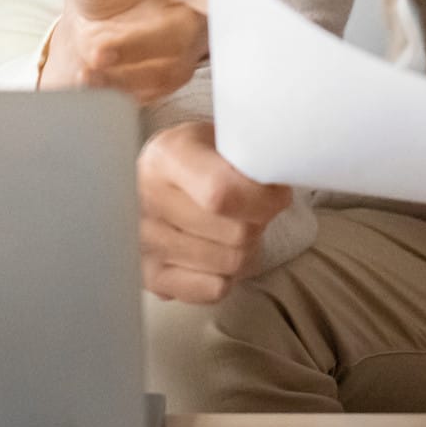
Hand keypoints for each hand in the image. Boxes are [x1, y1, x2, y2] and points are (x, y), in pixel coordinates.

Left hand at [39, 0, 208, 104]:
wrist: (92, 21)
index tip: (214, 2)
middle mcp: (194, 13)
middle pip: (185, 32)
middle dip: (141, 44)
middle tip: (98, 51)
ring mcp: (185, 50)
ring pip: (169, 69)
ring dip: (126, 74)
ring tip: (87, 69)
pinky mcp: (168, 79)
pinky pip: (152, 91)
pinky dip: (118, 89)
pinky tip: (89, 79)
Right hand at [136, 120, 292, 304]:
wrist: (161, 178)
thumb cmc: (203, 158)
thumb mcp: (222, 137)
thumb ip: (249, 154)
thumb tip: (280, 175)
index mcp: (166, 156)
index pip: (223, 193)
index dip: (264, 198)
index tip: (277, 192)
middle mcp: (147, 200)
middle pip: (236, 234)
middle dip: (258, 222)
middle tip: (252, 207)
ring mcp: (145, 242)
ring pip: (232, 263)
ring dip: (245, 248)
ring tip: (232, 225)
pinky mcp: (151, 277)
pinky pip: (215, 289)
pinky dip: (226, 274)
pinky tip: (216, 250)